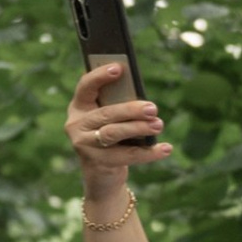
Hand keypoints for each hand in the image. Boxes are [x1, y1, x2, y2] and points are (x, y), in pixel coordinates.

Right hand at [65, 62, 171, 199]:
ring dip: (138, 128)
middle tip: (152, 108)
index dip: (99, 77)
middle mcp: (76, 125)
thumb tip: (144, 101)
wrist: (102, 173)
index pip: (85, 87)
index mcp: (79, 106)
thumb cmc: (111, 134)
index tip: (119, 68)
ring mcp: (84, 145)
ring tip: (158, 125)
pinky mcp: (96, 163)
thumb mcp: (111, 117)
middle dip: (130, 110)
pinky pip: (126, 156)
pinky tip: (166, 149)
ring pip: (113, 133)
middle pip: (105, 113)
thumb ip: (119, 104)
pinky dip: (149, 152)